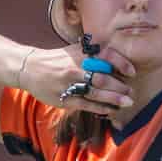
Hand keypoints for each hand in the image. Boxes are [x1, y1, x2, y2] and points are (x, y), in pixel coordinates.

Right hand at [18, 44, 135, 114]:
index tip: (132, 72)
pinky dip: (100, 108)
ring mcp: (69, 84)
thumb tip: (117, 61)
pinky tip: (111, 110)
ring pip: (96, 93)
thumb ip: (93, 54)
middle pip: (103, 78)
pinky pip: (86, 104)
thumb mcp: (74, 50)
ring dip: (114, 99)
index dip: (122, 64)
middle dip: (120, 87)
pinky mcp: (64, 98)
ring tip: (127, 102)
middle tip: (131, 92)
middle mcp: (76, 68)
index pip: (106, 56)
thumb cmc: (56, 59)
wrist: (29, 68)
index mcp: (81, 54)